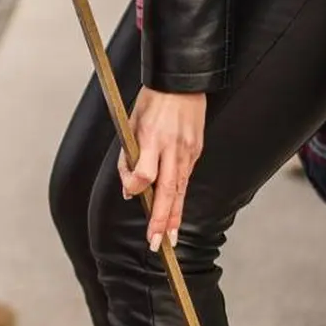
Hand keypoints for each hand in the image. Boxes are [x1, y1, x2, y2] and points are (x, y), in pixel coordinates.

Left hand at [119, 89, 205, 251]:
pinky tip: (177, 214)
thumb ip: (129, 158)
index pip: (145, 172)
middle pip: (168, 190)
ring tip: (170, 239)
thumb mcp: (131, 123)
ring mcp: (188, 151)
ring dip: (174, 217)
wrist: (182, 82)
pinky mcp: (196, 151)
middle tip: (155, 243)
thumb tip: (129, 190)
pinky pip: (186, 178)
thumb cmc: (152, 101)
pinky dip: (181, 199)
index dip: (136, 185)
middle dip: (160, 220)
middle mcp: (172, 147)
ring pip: (181, 190)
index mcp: (153, 137)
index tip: (131, 192)